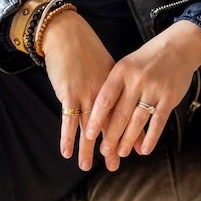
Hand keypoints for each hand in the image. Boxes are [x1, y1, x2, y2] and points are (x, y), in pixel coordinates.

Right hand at [41, 10, 114, 170]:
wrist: (66, 34)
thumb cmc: (85, 50)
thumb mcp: (105, 66)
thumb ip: (114, 86)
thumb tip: (124, 103)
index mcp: (116, 86)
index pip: (126, 114)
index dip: (129, 133)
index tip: (134, 151)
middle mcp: (103, 92)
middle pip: (109, 124)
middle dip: (111, 147)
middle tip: (114, 165)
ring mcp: (86, 93)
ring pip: (89, 127)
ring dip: (88, 148)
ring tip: (86, 166)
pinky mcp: (69, 93)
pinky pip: (68, 120)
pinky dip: (67, 137)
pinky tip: (67, 152)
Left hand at [84, 20, 200, 168]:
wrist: (178, 47)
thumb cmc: (147, 59)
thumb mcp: (127, 65)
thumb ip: (115, 86)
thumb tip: (100, 114)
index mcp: (122, 71)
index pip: (105, 99)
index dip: (96, 118)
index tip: (89, 134)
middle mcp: (137, 80)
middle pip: (120, 114)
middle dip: (111, 136)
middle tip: (104, 151)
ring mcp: (154, 89)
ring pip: (138, 121)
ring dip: (128, 140)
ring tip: (121, 153)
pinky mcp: (170, 98)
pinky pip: (158, 122)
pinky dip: (150, 138)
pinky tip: (144, 149)